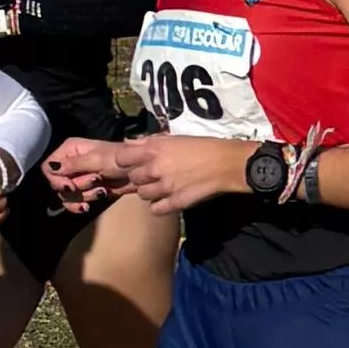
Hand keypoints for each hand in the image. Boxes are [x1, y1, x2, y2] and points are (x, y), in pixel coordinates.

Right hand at [44, 131, 144, 206]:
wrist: (138, 173)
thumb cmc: (120, 161)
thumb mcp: (97, 160)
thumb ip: (73, 165)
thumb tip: (51, 167)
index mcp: (70, 150)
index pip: (48, 168)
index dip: (57, 180)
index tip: (70, 186)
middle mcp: (69, 163)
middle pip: (57, 184)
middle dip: (76, 188)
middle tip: (95, 182)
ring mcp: (77, 178)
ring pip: (65, 195)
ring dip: (83, 196)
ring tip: (101, 191)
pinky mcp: (84, 190)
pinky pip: (72, 202)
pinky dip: (79, 205)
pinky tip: (87, 206)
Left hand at [51, 129, 234, 213]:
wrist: (226, 164)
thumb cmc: (202, 147)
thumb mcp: (174, 139)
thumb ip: (149, 142)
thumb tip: (128, 144)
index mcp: (155, 148)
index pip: (122, 158)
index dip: (124, 162)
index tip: (130, 164)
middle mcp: (156, 167)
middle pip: (132, 178)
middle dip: (140, 178)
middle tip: (154, 175)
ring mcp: (165, 186)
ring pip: (143, 194)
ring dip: (150, 192)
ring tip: (165, 186)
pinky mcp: (175, 202)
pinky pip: (155, 209)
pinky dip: (160, 205)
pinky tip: (169, 198)